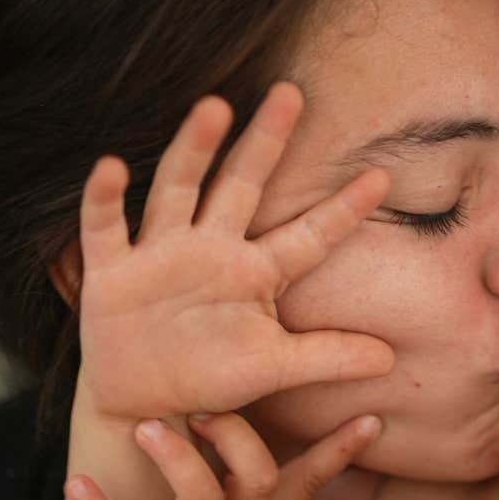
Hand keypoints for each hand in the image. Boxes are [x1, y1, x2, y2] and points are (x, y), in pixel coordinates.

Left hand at [65, 410, 377, 499]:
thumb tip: (316, 467)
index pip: (307, 480)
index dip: (338, 452)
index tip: (370, 421)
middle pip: (257, 478)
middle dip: (237, 439)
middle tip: (210, 411)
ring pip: (200, 498)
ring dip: (177, 460)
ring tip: (151, 429)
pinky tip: (78, 487)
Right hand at [76, 83, 393, 419]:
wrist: (144, 405)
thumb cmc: (211, 376)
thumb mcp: (274, 367)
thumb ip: (329, 357)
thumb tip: (392, 360)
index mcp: (256, 271)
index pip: (309, 235)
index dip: (343, 209)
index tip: (382, 178)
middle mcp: (211, 249)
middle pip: (242, 185)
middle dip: (265, 142)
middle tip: (291, 94)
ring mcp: (160, 254)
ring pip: (178, 189)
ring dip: (194, 150)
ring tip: (215, 108)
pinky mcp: (112, 272)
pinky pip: (107, 228)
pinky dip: (105, 199)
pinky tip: (112, 165)